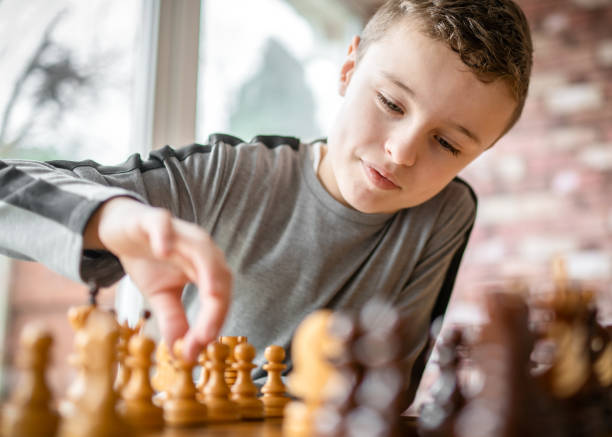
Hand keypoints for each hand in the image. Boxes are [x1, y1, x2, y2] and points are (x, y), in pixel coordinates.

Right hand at [85, 197, 231, 360]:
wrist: (123, 229)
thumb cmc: (149, 260)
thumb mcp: (161, 296)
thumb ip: (175, 321)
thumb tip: (183, 356)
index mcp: (207, 267)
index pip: (219, 297)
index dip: (212, 324)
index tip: (197, 350)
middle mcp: (200, 248)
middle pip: (219, 275)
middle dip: (216, 307)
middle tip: (203, 336)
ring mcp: (179, 231)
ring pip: (202, 246)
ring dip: (208, 270)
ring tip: (209, 294)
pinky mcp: (154, 219)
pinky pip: (163, 224)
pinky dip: (166, 236)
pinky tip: (163, 250)